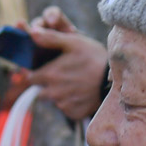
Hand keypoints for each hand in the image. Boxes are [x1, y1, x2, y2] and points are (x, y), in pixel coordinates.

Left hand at [22, 7, 108, 122]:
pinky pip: (66, 108)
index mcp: (49, 75)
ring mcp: (64, 104)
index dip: (35, 73)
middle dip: (46, 84)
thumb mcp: (74, 42)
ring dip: (58, 94)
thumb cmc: (94, 58)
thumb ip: (50, 38)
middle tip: (62, 76)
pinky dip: (71, 102)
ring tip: (74, 83)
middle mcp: (53, 92)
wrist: (115, 81)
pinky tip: (81, 93)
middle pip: (40, 91)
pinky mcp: (73, 113)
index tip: (45, 69)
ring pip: (53, 100)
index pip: (30, 77)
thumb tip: (33, 31)